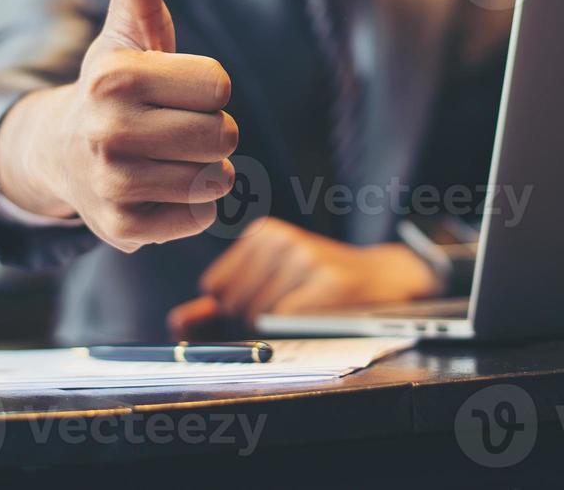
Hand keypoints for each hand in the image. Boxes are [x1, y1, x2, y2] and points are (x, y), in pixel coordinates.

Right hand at [0, 0, 239, 251]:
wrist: (60, 154)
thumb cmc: (115, 82)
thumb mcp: (130, 23)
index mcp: (114, 76)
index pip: (218, 84)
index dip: (204, 84)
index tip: (168, 86)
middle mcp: (107, 133)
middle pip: (223, 132)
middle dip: (207, 126)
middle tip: (166, 124)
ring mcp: (113, 186)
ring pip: (217, 177)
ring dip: (202, 166)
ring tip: (161, 155)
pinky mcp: (124, 231)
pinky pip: (202, 216)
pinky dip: (188, 205)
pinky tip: (155, 188)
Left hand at [166, 217, 442, 335]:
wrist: (386, 281)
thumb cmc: (322, 286)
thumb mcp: (269, 286)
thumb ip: (220, 306)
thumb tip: (177, 323)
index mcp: (262, 234)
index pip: (214, 286)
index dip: (236, 307)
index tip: (268, 300)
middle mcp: (280, 239)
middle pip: (232, 303)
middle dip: (253, 319)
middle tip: (293, 307)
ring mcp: (304, 258)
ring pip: (256, 316)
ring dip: (278, 327)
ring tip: (308, 308)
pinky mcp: (327, 282)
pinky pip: (283, 322)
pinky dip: (295, 329)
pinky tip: (317, 314)